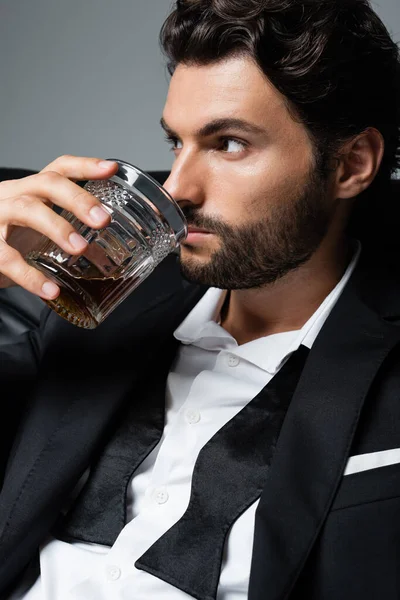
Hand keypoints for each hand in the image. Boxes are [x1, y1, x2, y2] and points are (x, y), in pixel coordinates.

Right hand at [0, 155, 117, 297]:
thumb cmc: (6, 242)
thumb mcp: (37, 233)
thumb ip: (67, 239)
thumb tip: (104, 257)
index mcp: (29, 191)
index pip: (58, 169)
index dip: (84, 166)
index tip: (110, 169)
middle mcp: (11, 196)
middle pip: (46, 183)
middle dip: (78, 198)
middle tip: (103, 219)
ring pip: (25, 210)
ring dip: (57, 227)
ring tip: (81, 248)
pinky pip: (6, 257)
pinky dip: (30, 275)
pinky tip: (50, 289)